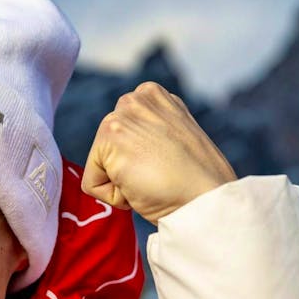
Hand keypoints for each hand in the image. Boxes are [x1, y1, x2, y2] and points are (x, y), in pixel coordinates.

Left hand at [82, 81, 237, 224]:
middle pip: (106, 149)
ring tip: (152, 181)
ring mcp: (121, 117)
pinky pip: (92, 184)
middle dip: (128, 170)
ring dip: (122, 183)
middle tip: (160, 176)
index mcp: (153, 97)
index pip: (122, 136)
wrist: (206, 202)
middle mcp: (135, 99)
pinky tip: (141, 189)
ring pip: (99, 166)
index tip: (167, 165)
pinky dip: (113, 197)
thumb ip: (151, 133)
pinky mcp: (110, 141)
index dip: (141, 161)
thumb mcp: (175, 140)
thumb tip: (133, 147)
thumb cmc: (196, 183)